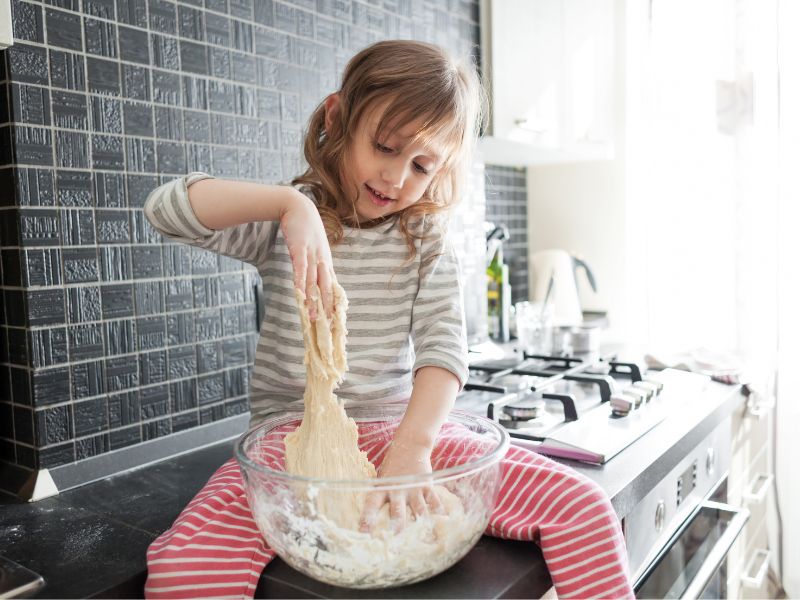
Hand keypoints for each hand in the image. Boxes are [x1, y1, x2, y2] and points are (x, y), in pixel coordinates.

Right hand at [279, 192, 334, 319]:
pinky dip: (301, 282)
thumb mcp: (314, 247)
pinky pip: (300, 269)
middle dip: (327, 308)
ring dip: (314, 301)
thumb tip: (314, 279)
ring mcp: (312, 255)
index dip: (335, 304)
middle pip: (326, 288)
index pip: (332, 286)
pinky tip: (300, 294)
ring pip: (314, 282)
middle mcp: (322, 260)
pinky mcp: (300, 249)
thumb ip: (315, 263)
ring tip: (313, 318)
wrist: (297, 206)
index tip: (337, 320)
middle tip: (329, 326)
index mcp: (326, 262)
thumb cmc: (305, 228)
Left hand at [359, 439, 443, 532]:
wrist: (410, 447)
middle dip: (397, 526)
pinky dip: (439, 512)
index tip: (364, 533)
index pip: (371, 504)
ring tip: (424, 537)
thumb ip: (381, 497)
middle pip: (397, 511)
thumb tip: (375, 521)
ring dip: (420, 523)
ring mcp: (413, 488)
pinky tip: (444, 522)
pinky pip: (434, 501)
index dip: (367, 518)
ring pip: (418, 510)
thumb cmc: (392, 468)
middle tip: (396, 538)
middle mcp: (397, 490)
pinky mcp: (426, 486)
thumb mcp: (382, 480)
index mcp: (382, 488)